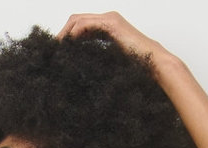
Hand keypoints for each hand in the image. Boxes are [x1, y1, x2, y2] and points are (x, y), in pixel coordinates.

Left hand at [56, 11, 171, 65]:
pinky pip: (86, 24)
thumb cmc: (136, 66)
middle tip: (53, 49)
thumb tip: (80, 66)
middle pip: (76, 19)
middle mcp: (107, 19)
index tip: (58, 51)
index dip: (67, 36)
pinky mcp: (111, 24)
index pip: (81, 25)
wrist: (154, 63)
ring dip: (65, 33)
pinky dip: (74, 33)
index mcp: (107, 26)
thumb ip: (97, 56)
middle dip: (62, 33)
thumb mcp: (110, 60)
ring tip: (58, 48)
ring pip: (78, 20)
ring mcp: (110, 19)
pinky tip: (69, 45)